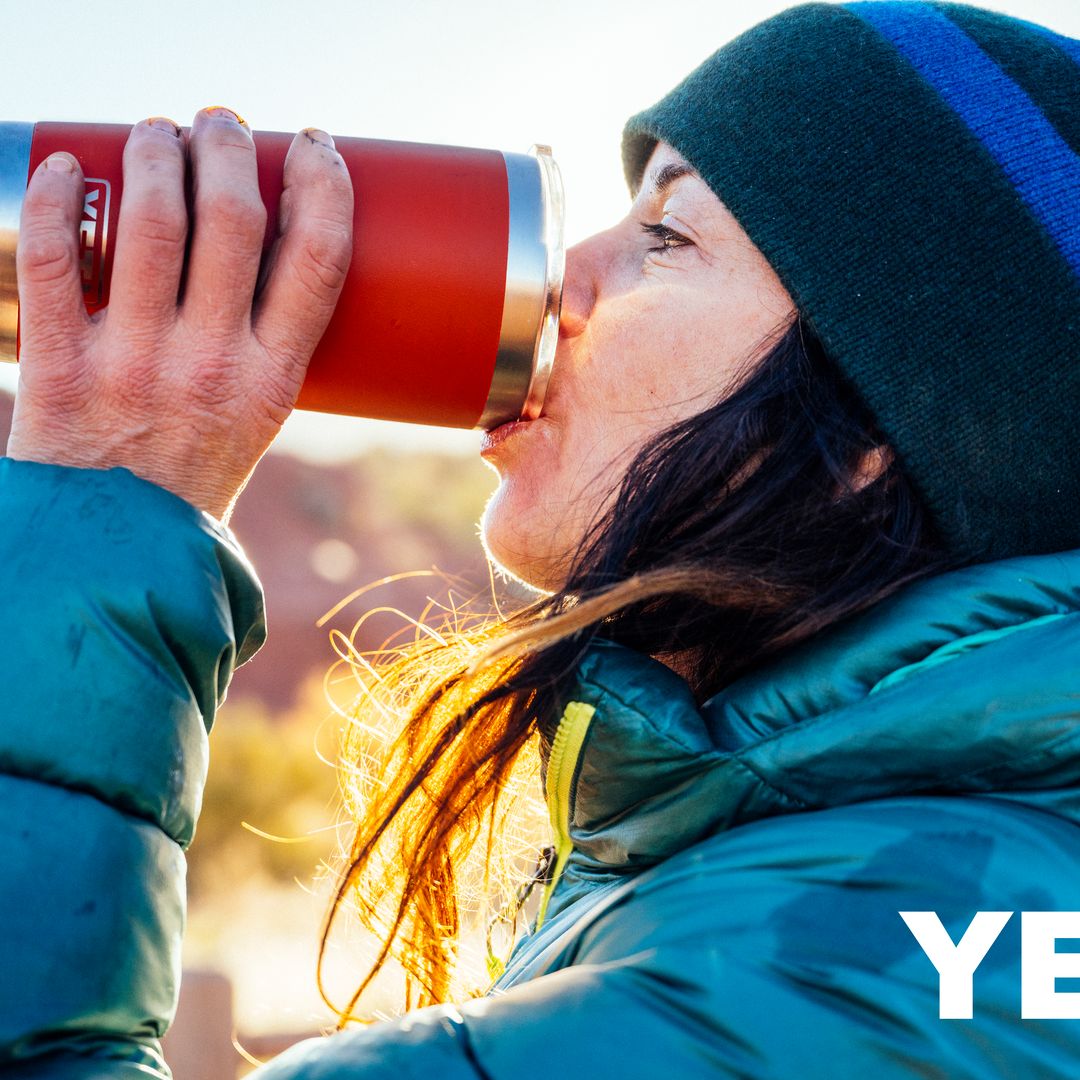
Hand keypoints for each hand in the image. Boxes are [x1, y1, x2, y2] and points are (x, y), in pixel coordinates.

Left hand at [6, 107, 353, 521]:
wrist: (115, 557)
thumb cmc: (192, 483)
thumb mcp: (257, 424)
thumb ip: (265, 348)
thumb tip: (265, 248)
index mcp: (271, 382)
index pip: (317, 260)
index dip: (324, 186)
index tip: (316, 147)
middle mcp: (209, 366)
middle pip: (232, 220)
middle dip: (230, 147)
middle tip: (223, 123)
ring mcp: (132, 365)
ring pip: (151, 224)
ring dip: (155, 152)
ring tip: (157, 130)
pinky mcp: (58, 369)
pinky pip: (53, 263)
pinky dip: (54, 201)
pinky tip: (66, 165)